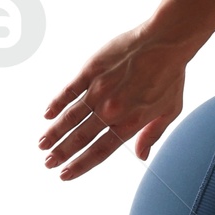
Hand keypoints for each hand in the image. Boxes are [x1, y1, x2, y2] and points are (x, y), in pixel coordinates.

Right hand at [39, 22, 189, 180]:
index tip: (66, 174)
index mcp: (130, 122)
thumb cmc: (171, 75)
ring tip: (42, 145)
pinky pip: (70, 90)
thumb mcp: (170, 110)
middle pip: (81, 138)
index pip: (100, 151)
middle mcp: (112, 110)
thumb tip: (142, 156)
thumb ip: (153, 134)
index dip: (81, 165)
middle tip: (48, 164)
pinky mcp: (92, 70)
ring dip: (55, 132)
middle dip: (62, 153)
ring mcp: (100, 90)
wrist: (166, 41)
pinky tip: (46, 114)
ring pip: (71, 117)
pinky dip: (57, 103)